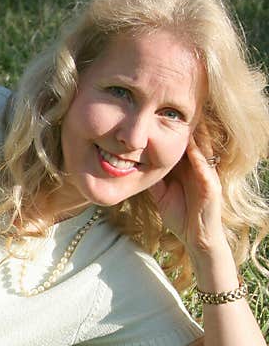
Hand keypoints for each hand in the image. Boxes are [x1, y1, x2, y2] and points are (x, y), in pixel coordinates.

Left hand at [146, 125, 224, 254]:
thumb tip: (135, 169)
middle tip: (171, 109)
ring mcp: (206, 174)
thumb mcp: (161, 194)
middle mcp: (198, 168)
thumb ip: (153, 180)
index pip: (179, 146)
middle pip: (191, 142)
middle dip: (183, 127)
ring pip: (201, 149)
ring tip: (184, 118)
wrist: (195, 237)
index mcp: (186, 169)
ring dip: (194, 135)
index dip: (169, 132)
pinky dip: (198, 156)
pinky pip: (205, 167)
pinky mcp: (212, 185)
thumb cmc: (180, 215)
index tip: (157, 117)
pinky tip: (191, 145)